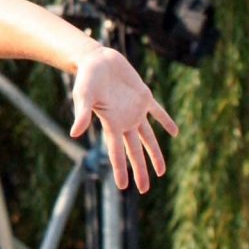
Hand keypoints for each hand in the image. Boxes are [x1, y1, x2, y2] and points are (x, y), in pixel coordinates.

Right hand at [70, 47, 178, 191]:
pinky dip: (166, 122)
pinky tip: (174, 132)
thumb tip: (74, 133)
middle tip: (144, 189)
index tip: (123, 187)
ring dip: (154, 153)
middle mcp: (124, 121)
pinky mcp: (143, 97)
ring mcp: (135, 110)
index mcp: (111, 124)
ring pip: (147, 137)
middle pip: (134, 151)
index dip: (120, 170)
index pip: (117, 152)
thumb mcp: (83, 96)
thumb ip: (82, 114)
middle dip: (140, 170)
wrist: (96, 58)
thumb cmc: (86, 77)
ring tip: (161, 172)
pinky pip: (158, 113)